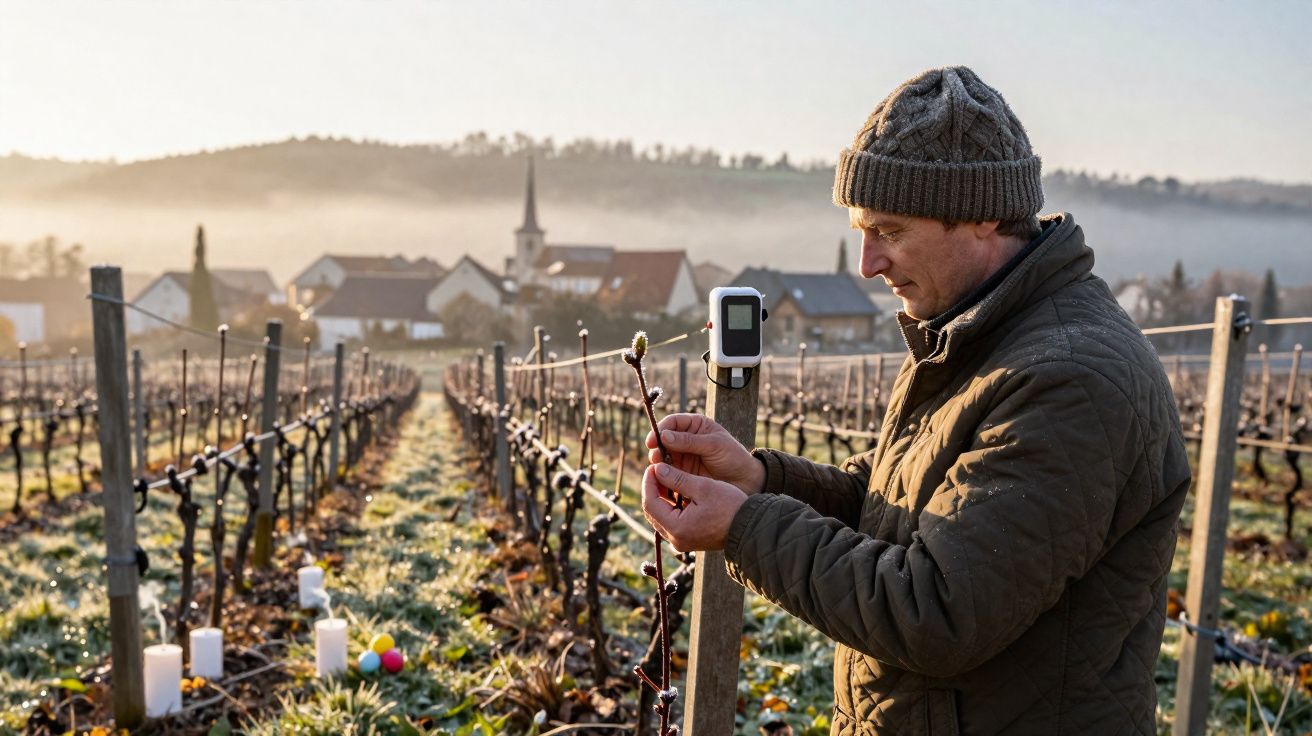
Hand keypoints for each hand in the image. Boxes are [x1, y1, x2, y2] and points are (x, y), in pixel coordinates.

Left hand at [642, 462, 746, 552]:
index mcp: (677, 528)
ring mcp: (681, 541)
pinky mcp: (688, 540)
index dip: (649, 482)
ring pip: (660, 516)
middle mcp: (675, 539)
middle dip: (653, 489)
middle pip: (653, 511)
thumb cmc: (730, 506)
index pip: (650, 503)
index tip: (653, 465)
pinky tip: (676, 490)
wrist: (749, 528)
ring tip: (667, 477)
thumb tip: (657, 469)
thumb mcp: (703, 487)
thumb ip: (678, 479)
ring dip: (661, 497)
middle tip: (658, 470)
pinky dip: (670, 505)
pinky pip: (671, 521)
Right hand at [645, 413, 764, 494]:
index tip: (653, 440)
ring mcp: (683, 456)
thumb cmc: (733, 457)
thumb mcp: (713, 445)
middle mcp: (686, 439)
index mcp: (695, 425)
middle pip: (663, 439)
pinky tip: (662, 478)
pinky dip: (663, 474)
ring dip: (658, 462)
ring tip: (660, 469)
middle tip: (656, 458)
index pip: (672, 422)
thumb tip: (664, 435)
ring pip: (662, 456)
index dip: (660, 429)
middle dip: (657, 447)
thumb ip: (689, 441)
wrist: (745, 481)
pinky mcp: (682, 472)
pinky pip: (667, 471)